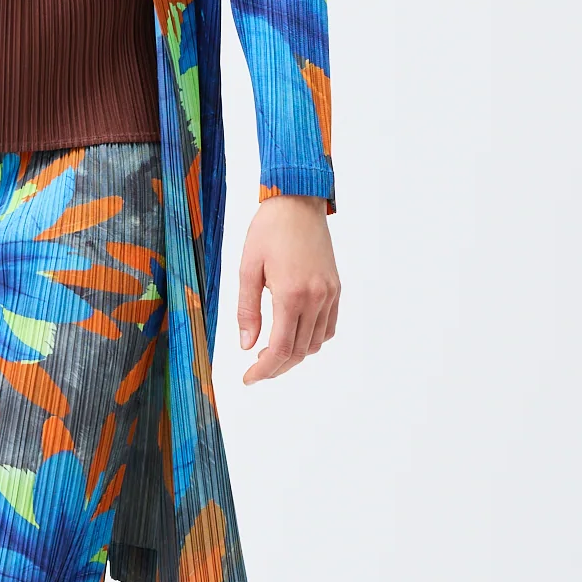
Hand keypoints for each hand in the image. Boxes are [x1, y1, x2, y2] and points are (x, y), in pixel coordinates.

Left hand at [237, 196, 339, 384]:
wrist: (298, 202)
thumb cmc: (268, 230)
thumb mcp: (248, 269)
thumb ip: (247, 310)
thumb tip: (246, 345)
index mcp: (291, 295)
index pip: (280, 349)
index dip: (264, 370)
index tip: (249, 379)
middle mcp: (315, 298)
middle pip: (299, 351)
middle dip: (277, 368)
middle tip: (256, 371)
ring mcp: (329, 294)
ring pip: (315, 343)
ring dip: (294, 356)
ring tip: (271, 353)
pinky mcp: (335, 288)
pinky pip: (328, 327)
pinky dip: (312, 340)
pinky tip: (293, 335)